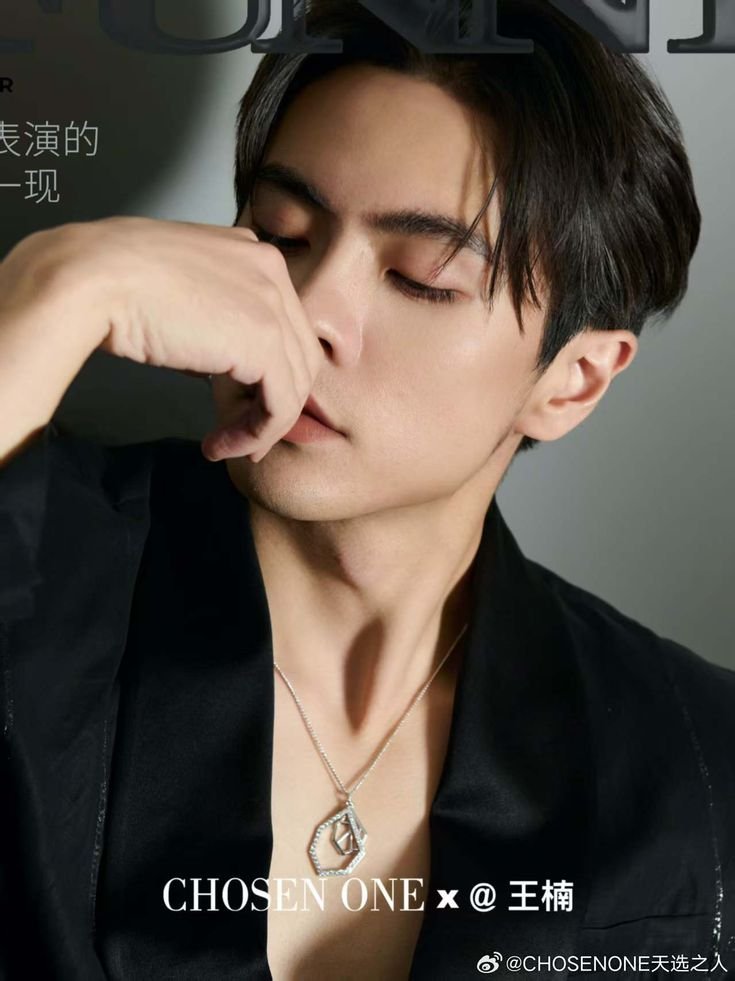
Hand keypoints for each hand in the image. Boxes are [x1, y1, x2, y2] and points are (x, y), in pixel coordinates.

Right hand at [14, 216, 322, 462]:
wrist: (93, 277)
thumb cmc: (114, 282)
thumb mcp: (177, 294)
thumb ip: (209, 323)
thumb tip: (211, 365)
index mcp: (252, 254)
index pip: (284, 325)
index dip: (270, 374)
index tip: (242, 408)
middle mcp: (271, 271)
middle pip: (298, 355)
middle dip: (274, 404)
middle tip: (243, 438)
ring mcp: (272, 304)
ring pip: (295, 384)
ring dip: (261, 426)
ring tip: (225, 447)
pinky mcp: (264, 341)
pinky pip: (280, 405)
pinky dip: (257, 435)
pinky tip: (224, 446)